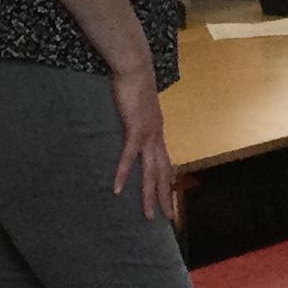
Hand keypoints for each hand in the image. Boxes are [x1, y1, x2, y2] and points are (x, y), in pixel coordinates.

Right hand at [107, 66, 176, 222]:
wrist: (135, 69)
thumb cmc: (135, 84)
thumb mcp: (139, 107)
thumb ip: (138, 119)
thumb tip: (133, 123)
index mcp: (157, 133)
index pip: (165, 164)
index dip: (168, 184)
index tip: (170, 200)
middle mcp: (156, 137)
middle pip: (162, 174)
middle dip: (165, 197)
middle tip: (167, 218)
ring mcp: (147, 135)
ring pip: (150, 172)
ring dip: (148, 195)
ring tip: (148, 215)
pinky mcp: (134, 130)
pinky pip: (129, 157)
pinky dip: (123, 174)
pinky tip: (118, 189)